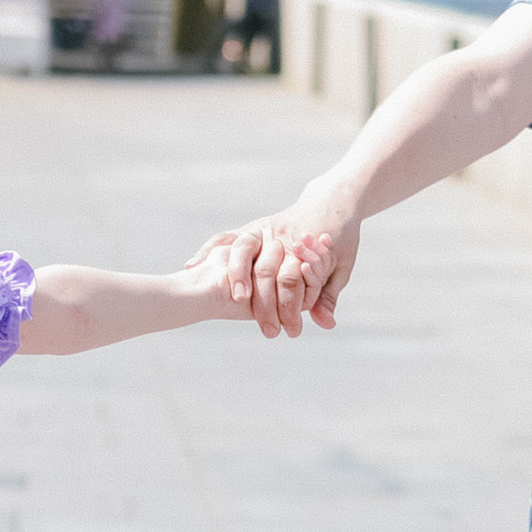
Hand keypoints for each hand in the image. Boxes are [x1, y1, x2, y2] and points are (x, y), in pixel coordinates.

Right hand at [212, 184, 357, 335]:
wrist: (332, 202)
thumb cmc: (339, 237)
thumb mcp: (340, 267)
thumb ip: (327, 295)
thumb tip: (326, 324)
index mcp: (301, 245)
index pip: (291, 277)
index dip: (287, 305)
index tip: (282, 329)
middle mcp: (278, 236)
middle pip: (264, 267)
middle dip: (259, 299)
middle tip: (260, 325)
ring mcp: (262, 230)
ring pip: (241, 248)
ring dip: (232, 273)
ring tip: (227, 296)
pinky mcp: (250, 229)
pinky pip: (225, 237)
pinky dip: (208, 250)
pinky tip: (192, 266)